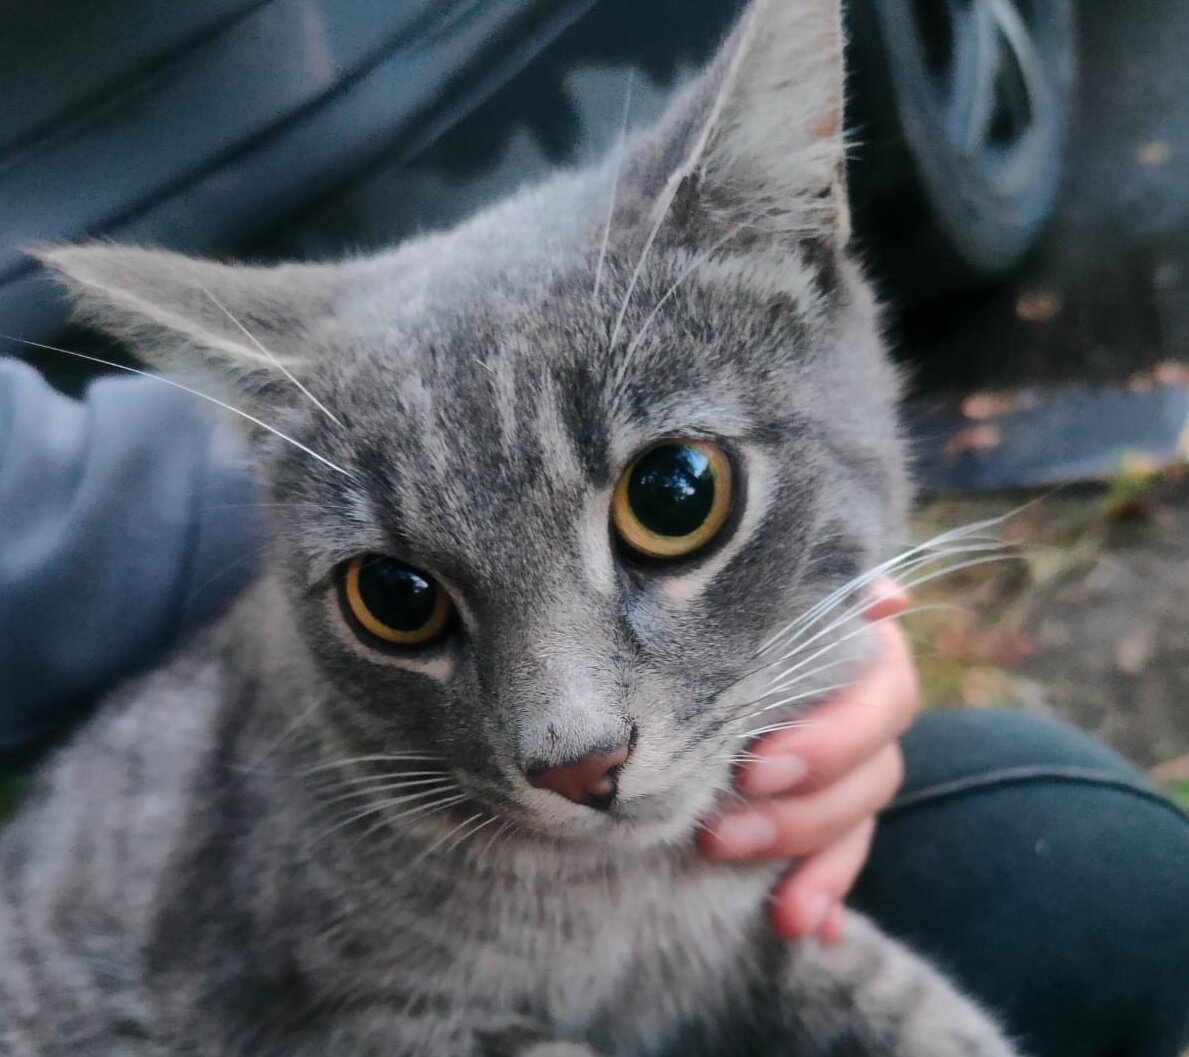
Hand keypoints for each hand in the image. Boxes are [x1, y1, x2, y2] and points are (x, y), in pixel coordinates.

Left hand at [698, 577, 917, 943]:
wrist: (708, 632)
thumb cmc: (734, 603)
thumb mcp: (769, 594)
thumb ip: (822, 596)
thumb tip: (889, 598)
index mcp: (865, 649)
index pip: (881, 700)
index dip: (827, 742)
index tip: (754, 770)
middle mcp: (868, 708)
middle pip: (873, 773)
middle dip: (801, 817)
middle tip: (722, 836)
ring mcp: (853, 763)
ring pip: (858, 824)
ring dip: (819, 870)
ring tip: (779, 912)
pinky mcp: (829, 810)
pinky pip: (843, 859)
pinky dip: (827, 893)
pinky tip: (812, 928)